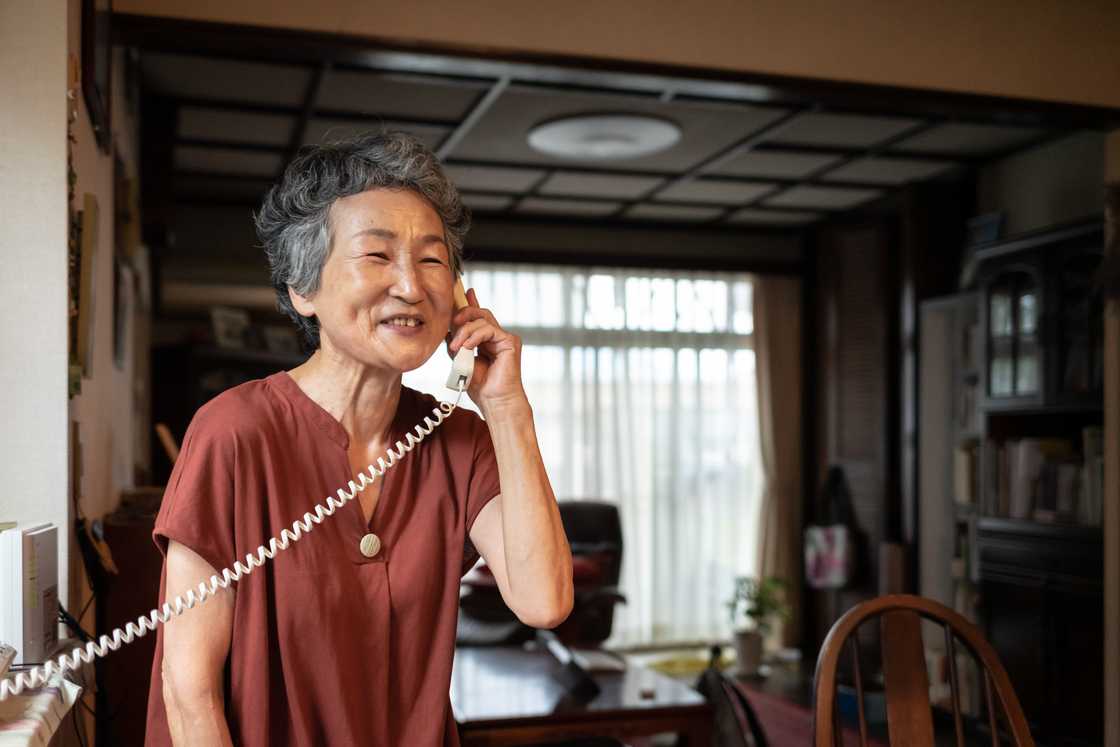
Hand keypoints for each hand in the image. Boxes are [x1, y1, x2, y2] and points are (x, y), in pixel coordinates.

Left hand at [447, 288, 527, 414]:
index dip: (470, 302)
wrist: (493, 400)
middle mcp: (496, 336)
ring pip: (482, 320)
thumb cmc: (479, 385)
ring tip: (456, 346)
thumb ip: (456, 343)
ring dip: (465, 331)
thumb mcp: (460, 360)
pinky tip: (467, 346)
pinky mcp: (510, 341)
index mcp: (485, 340)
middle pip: (479, 313)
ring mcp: (504, 338)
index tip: (464, 291)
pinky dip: (475, 336)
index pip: (478, 317)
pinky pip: (489, 329)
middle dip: (463, 313)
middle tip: (452, 322)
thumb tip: (447, 329)